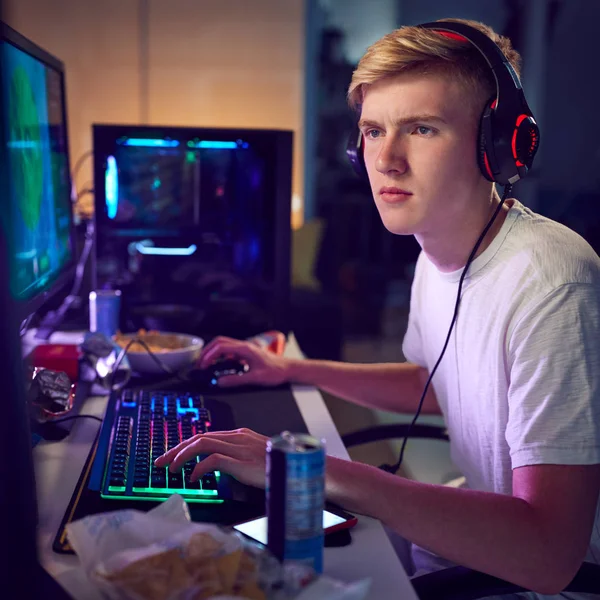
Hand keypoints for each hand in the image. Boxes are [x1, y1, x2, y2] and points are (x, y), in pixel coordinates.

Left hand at [154, 428, 268, 488]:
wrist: (299, 468)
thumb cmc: (279, 466)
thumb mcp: (255, 458)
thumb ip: (238, 457)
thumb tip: (217, 467)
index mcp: (239, 435)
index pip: (205, 435)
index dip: (184, 445)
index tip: (170, 456)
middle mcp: (237, 437)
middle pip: (199, 437)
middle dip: (176, 449)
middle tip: (160, 461)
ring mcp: (240, 448)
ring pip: (202, 444)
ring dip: (182, 456)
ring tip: (171, 469)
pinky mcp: (242, 461)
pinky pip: (213, 460)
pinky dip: (198, 468)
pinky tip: (193, 478)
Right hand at [198, 336, 290, 387]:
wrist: (288, 369)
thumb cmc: (276, 372)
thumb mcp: (255, 378)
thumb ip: (237, 380)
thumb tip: (220, 382)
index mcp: (245, 349)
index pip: (221, 348)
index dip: (209, 356)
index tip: (203, 366)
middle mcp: (244, 346)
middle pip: (220, 342)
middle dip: (207, 351)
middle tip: (200, 364)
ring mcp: (245, 348)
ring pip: (224, 345)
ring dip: (213, 352)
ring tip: (206, 364)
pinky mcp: (246, 352)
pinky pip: (229, 350)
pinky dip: (220, 355)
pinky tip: (218, 365)